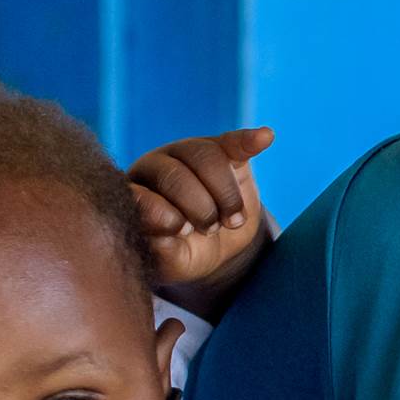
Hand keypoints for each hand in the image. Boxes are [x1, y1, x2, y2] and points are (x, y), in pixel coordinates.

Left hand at [129, 126, 276, 314]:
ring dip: (226, 194)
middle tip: (211, 230)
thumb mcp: (173, 261)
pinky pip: (234, 140)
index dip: (162, 214)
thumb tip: (163, 235)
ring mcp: (188, 153)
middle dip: (199, 207)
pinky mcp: (223, 149)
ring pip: (205, 157)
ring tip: (233, 220)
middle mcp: (156, 167)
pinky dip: (248, 140)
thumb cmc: (185, 252)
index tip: (182, 231)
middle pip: (174, 174)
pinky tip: (264, 138)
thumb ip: (163, 252)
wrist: (217, 245)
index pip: (140, 194)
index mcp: (135, 194)